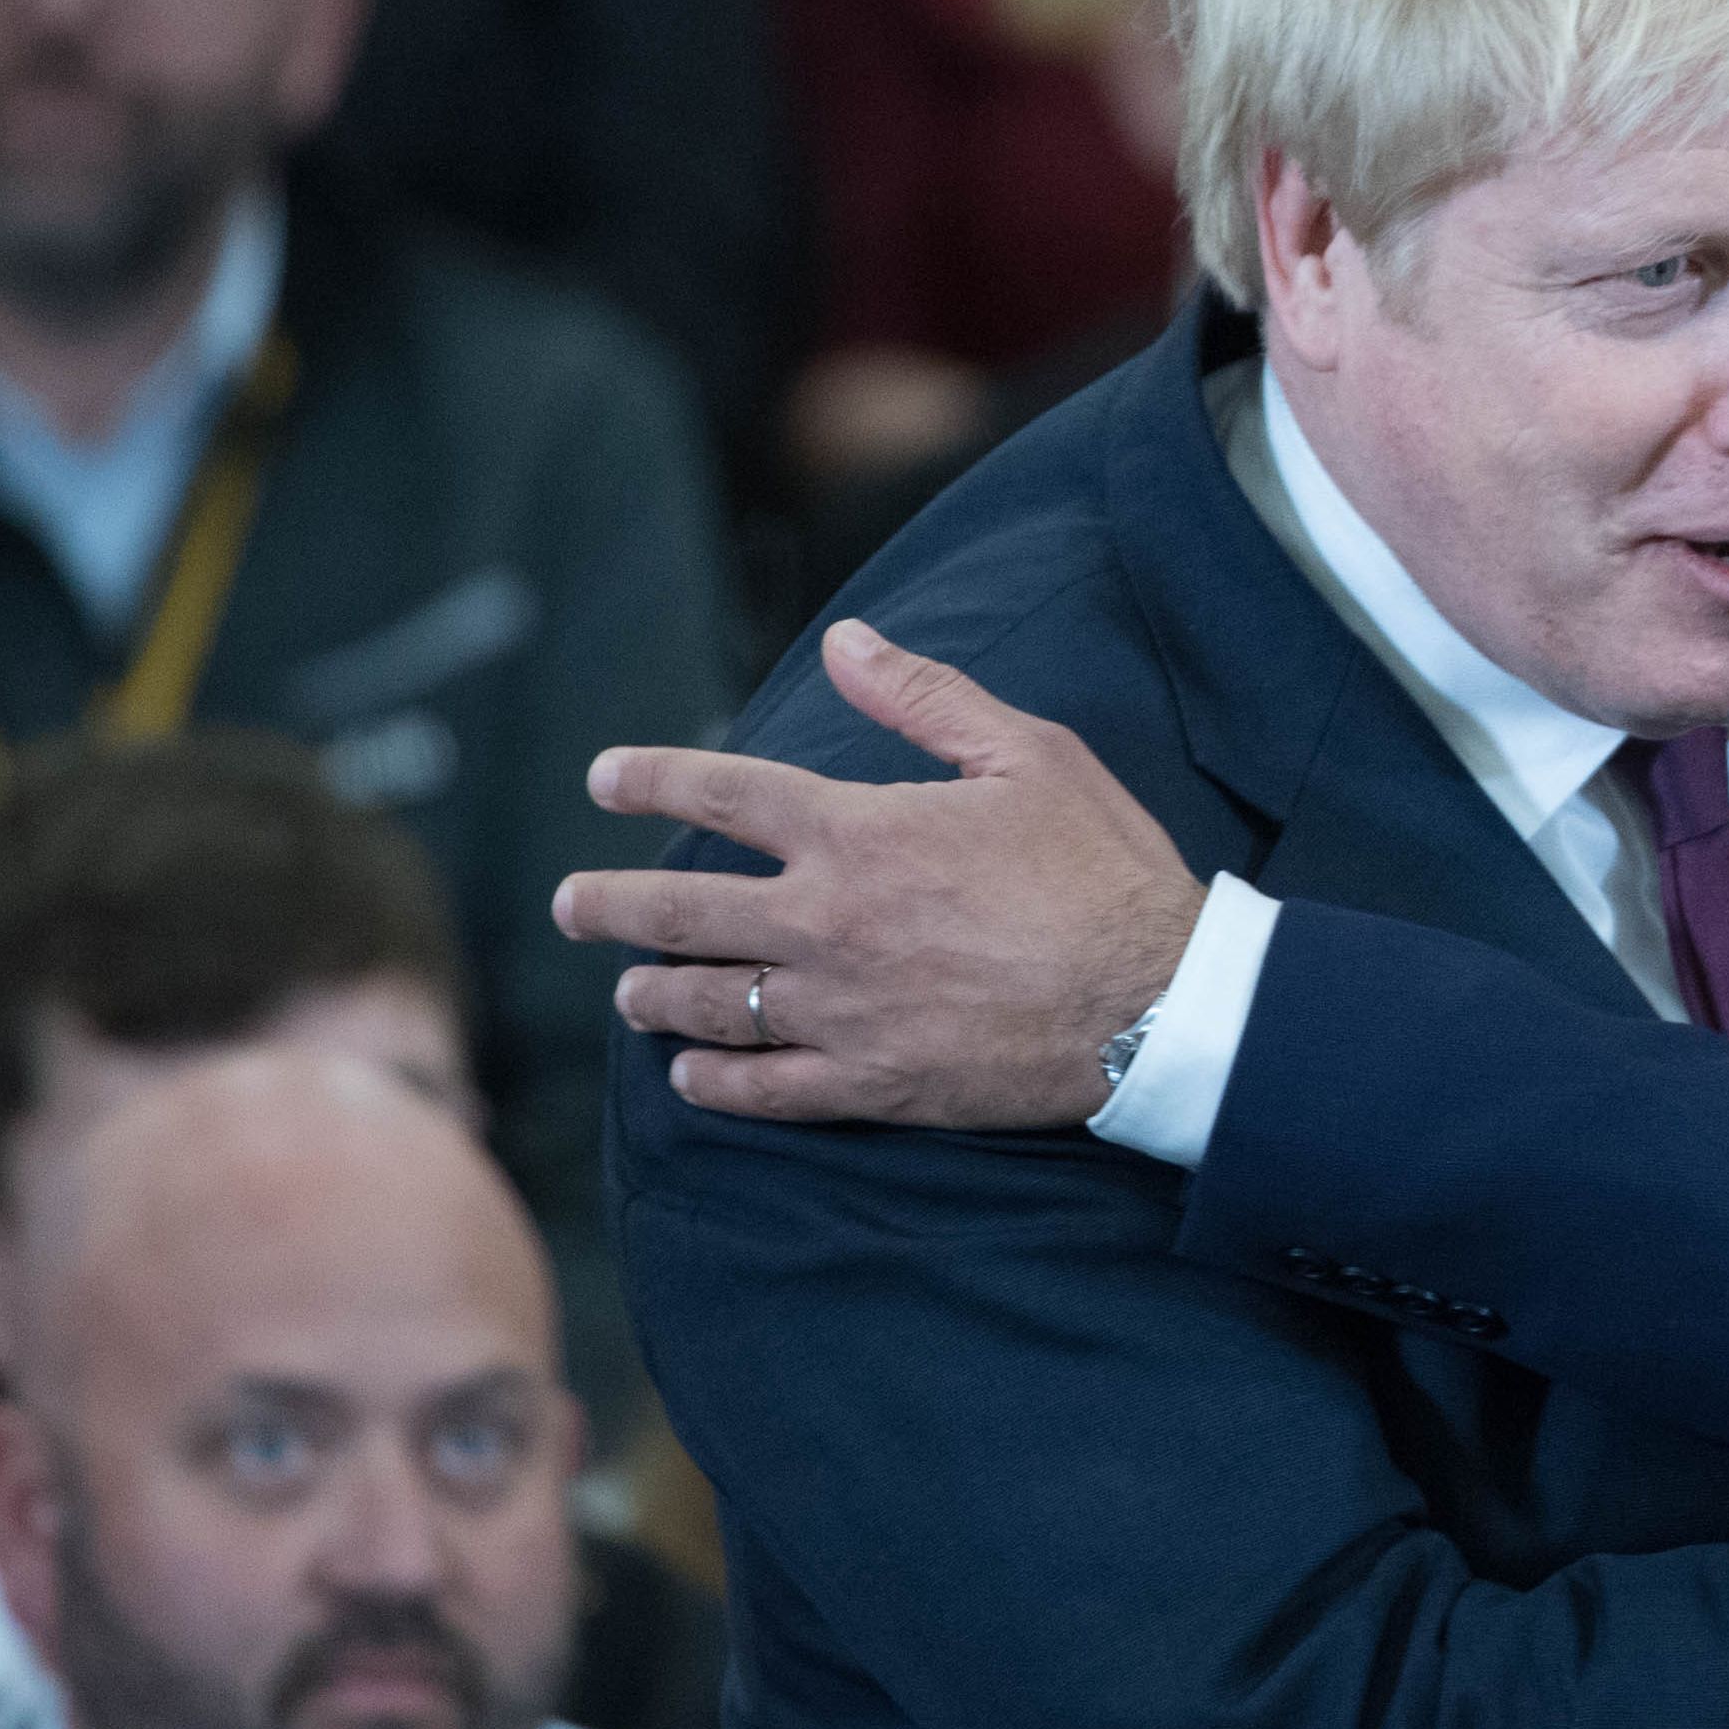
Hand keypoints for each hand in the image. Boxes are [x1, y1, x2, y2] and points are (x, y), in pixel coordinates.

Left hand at [555, 620, 1203, 1127]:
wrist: (1157, 1004)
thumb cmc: (1103, 869)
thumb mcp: (1029, 754)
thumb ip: (924, 697)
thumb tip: (845, 640)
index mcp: (860, 831)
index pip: (724, 793)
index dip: (653, 779)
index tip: (603, 777)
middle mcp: (827, 921)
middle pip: (682, 910)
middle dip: (610, 905)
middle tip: (570, 905)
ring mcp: (840, 1009)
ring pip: (706, 1004)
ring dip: (650, 995)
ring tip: (626, 992)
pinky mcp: (870, 1082)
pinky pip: (762, 1088)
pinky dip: (712, 1083)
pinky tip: (689, 1076)